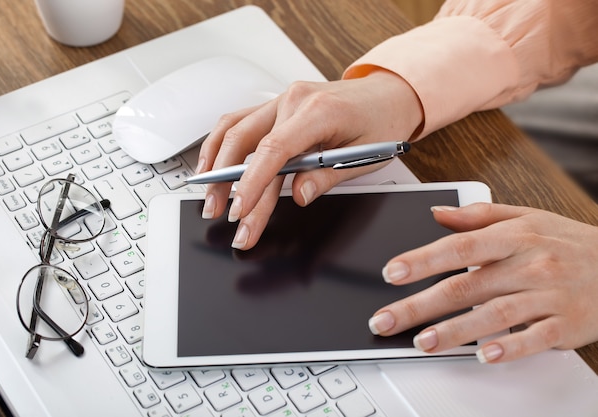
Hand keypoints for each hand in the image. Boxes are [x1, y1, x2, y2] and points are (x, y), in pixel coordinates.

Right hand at [196, 70, 422, 248]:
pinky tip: (211, 165)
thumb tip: (299, 195)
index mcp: (319, 111)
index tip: (241, 210)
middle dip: (229, 185)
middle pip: (247, 143)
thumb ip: (327, 177)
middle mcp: (294, 100)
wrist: (389, 94)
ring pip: (234, 129)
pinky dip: (220, 143)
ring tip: (210, 198)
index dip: (252, 183)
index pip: (274, 150)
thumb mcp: (365, 157)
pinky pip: (239, 121)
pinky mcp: (276, 105)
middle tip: (224, 217)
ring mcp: (282, 100)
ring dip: (216, 165)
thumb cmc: (382, 121)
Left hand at [368, 203, 597, 362]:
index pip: (459, 247)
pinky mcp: (566, 324)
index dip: (422, 260)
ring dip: (454, 331)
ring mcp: (548, 296)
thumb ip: (478, 215)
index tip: (392, 272)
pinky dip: (509, 348)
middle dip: (419, 305)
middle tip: (385, 320)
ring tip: (422, 342)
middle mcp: (528, 265)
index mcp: (513, 238)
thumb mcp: (525, 217)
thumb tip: (436, 213)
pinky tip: (484, 355)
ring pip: (494, 315)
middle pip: (465, 286)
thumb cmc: (567, 242)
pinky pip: (534, 339)